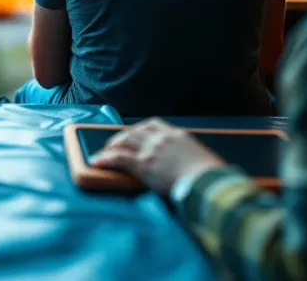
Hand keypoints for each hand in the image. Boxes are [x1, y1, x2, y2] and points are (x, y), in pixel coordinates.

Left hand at [93, 118, 225, 193]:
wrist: (208, 183)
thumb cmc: (210, 177)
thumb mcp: (200, 158)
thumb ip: (187, 157)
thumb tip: (185, 166)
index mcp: (177, 135)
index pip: (152, 124)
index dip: (139, 129)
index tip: (134, 134)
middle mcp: (162, 138)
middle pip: (135, 131)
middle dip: (122, 137)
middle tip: (114, 145)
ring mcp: (151, 149)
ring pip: (124, 142)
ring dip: (111, 147)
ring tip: (103, 153)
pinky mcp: (144, 164)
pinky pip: (119, 158)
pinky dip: (106, 159)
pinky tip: (97, 162)